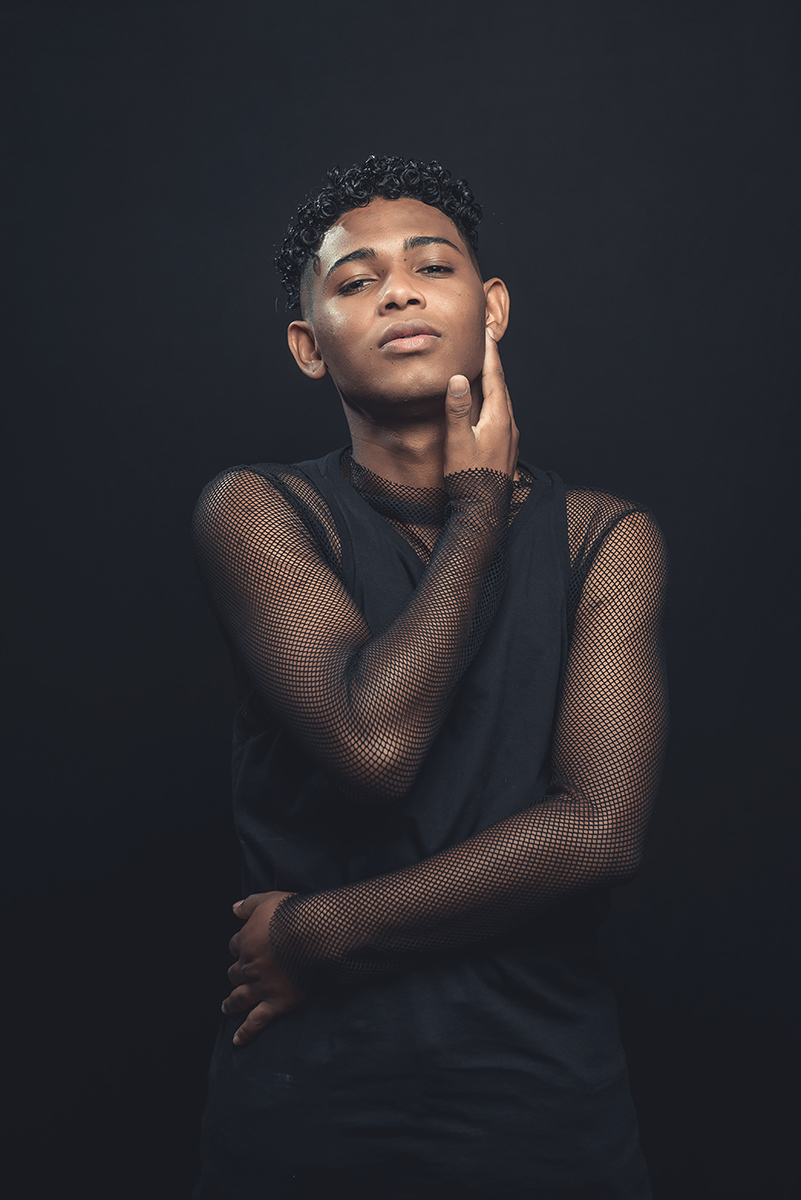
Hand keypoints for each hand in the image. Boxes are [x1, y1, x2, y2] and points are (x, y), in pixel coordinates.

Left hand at [223, 890, 305, 1045]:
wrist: (312, 933)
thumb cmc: (291, 913)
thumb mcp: (267, 900)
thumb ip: (248, 904)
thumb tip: (233, 908)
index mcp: (246, 942)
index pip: (235, 946)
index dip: (240, 947)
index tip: (245, 948)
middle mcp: (249, 966)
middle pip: (235, 973)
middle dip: (235, 975)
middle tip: (235, 979)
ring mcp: (261, 987)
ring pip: (239, 998)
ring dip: (231, 1004)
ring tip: (226, 1008)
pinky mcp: (276, 1002)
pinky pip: (256, 1021)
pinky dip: (246, 1032)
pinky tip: (237, 1040)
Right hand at [443, 327, 518, 478]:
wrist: (484, 510)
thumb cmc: (468, 477)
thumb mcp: (458, 441)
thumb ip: (457, 409)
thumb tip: (458, 378)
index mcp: (498, 418)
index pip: (495, 378)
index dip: (490, 355)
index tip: (487, 334)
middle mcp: (509, 425)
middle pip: (502, 387)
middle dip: (494, 365)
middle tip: (488, 345)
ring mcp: (510, 438)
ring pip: (503, 403)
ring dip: (495, 384)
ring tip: (487, 371)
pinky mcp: (507, 449)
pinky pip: (502, 417)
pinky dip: (495, 403)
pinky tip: (489, 408)